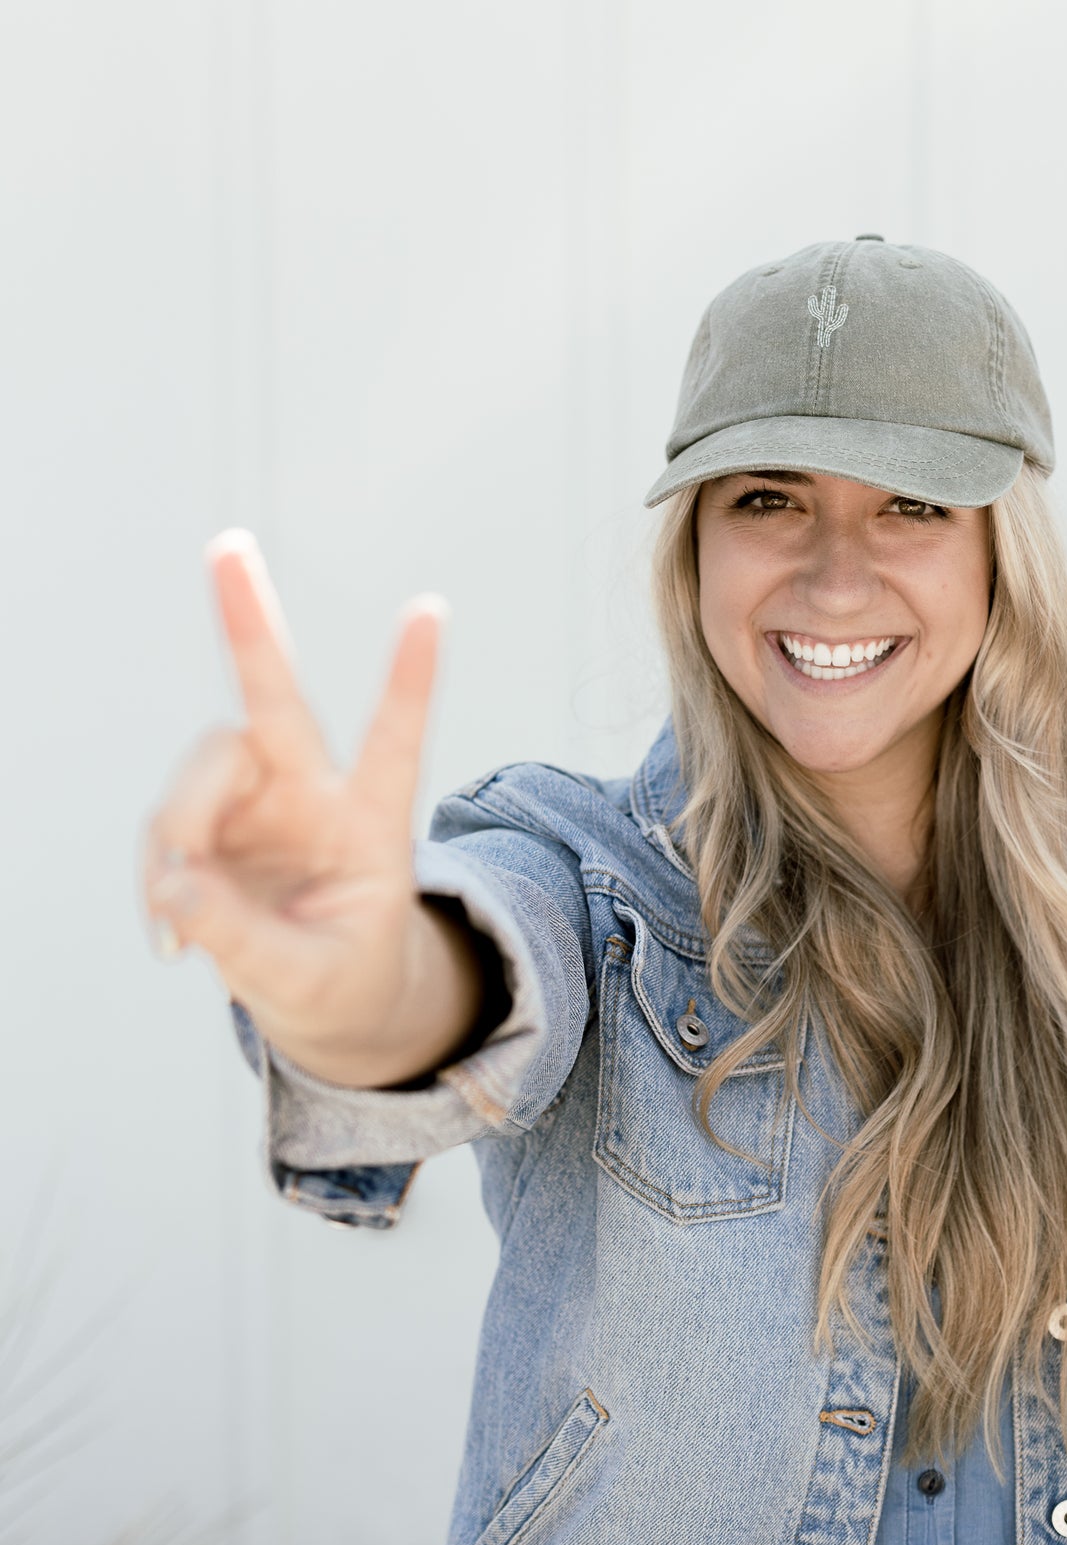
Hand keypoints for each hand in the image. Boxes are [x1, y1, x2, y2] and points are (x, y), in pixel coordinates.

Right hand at [139, 529, 450, 1067]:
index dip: (410, 680)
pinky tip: (171, 930)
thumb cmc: (340, 979)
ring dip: (183, 826)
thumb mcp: (311, 980)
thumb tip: (177, 887)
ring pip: (206, 765)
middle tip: (228, 546)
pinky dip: (157, 875)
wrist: (324, 997)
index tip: (431, 610)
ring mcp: (254, 802)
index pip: (395, 743)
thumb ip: (247, 941)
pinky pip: (164, 827)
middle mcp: (312, 794)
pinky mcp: (206, 824)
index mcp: (373, 824)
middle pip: (277, 700)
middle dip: (249, 622)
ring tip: (181, 911)